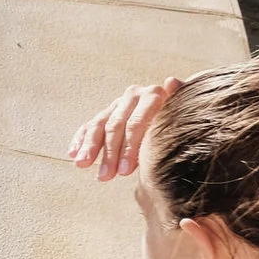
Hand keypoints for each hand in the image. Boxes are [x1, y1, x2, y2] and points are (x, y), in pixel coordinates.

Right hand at [67, 78, 184, 181]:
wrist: (177, 114)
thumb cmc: (183, 121)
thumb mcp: (184, 113)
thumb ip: (179, 99)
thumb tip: (171, 81)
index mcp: (152, 95)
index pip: (136, 123)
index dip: (129, 148)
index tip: (124, 172)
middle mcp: (132, 96)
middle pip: (115, 126)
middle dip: (109, 154)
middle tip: (105, 177)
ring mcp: (117, 104)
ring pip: (99, 125)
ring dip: (90, 148)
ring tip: (82, 165)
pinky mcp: (106, 112)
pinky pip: (89, 126)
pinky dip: (80, 140)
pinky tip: (74, 154)